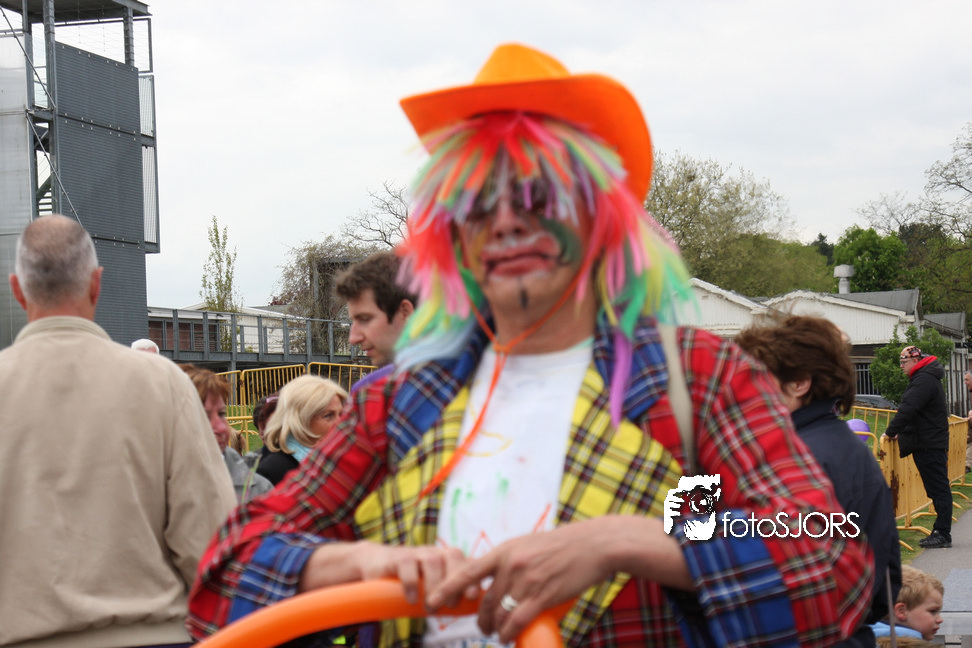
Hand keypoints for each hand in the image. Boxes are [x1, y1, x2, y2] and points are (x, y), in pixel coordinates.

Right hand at [299, 541, 471, 605]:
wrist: (374, 564)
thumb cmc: (409, 580)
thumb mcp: (429, 586)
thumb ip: (447, 594)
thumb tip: (472, 611)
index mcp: (446, 559)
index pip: (465, 563)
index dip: (471, 577)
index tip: (473, 597)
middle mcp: (434, 552)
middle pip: (452, 557)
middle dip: (455, 582)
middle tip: (451, 605)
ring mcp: (416, 552)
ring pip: (432, 561)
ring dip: (434, 586)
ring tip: (430, 609)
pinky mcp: (397, 556)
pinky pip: (407, 564)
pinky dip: (412, 584)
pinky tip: (411, 601)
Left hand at [426, 521, 609, 642]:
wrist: (593, 545)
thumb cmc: (562, 546)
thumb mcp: (528, 545)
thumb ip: (509, 562)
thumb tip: (494, 583)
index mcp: (505, 550)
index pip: (468, 571)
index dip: (447, 588)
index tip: (432, 601)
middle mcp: (511, 565)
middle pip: (485, 600)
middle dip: (481, 618)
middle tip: (482, 627)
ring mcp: (527, 580)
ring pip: (500, 613)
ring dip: (496, 629)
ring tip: (497, 634)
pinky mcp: (543, 595)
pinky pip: (517, 620)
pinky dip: (509, 633)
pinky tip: (508, 637)